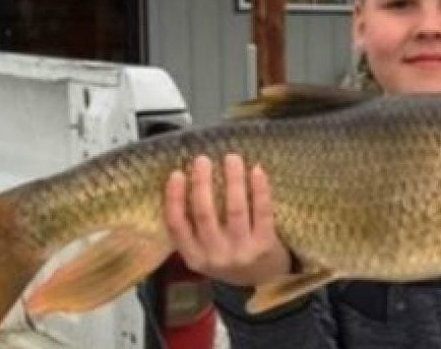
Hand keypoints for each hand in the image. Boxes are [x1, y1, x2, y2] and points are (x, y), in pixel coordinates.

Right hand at [164, 154, 292, 285]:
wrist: (266, 281)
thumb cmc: (231, 258)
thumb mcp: (205, 253)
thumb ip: (194, 230)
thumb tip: (186, 182)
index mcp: (194, 257)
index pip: (176, 225)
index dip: (174, 198)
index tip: (177, 173)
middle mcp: (216, 256)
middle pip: (204, 214)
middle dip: (202, 183)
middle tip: (203, 159)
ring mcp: (242, 251)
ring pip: (235, 209)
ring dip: (232, 180)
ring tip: (231, 158)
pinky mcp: (266, 245)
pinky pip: (262, 211)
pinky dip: (259, 189)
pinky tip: (257, 170)